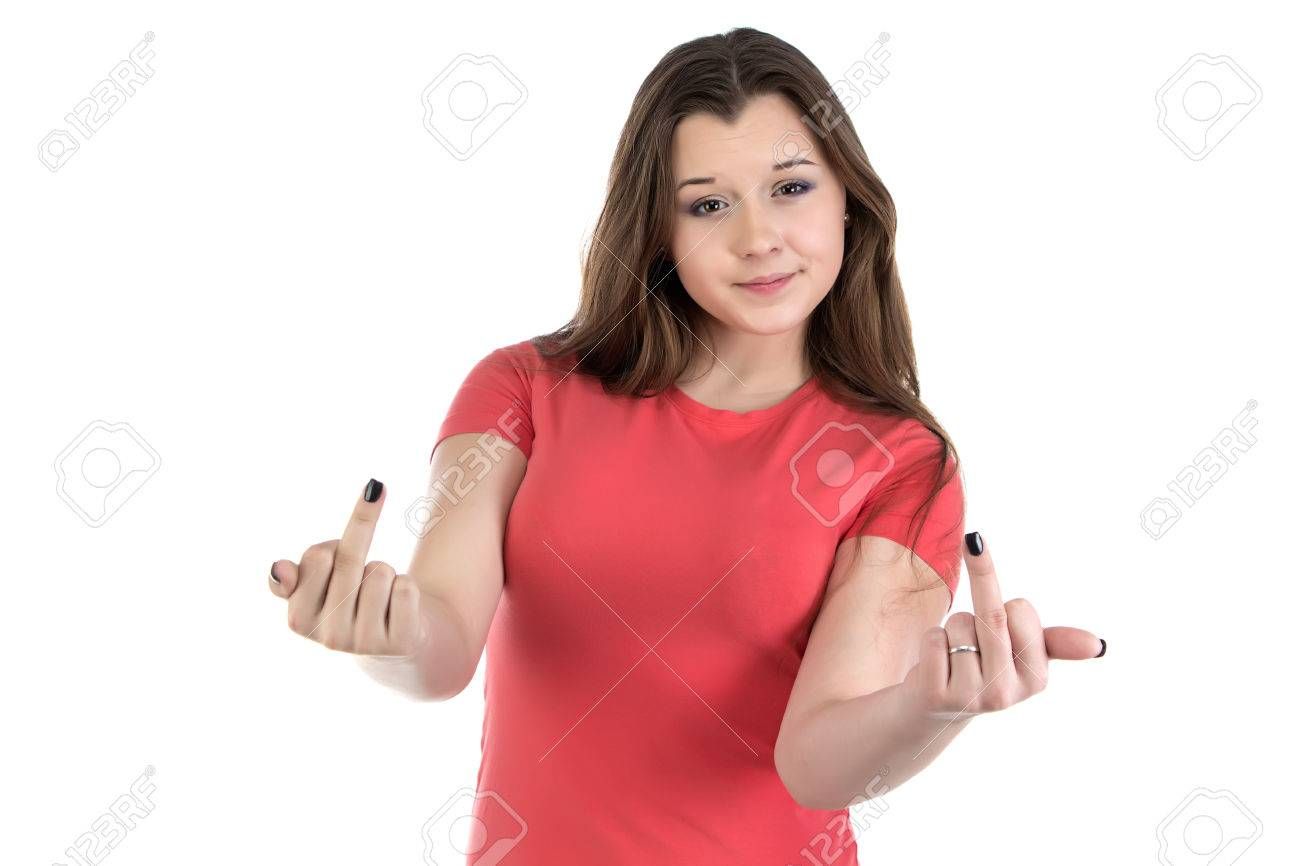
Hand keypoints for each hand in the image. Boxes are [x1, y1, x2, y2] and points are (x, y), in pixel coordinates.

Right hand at [268, 478, 428, 657]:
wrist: (391, 639)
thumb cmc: (348, 600)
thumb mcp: (314, 588)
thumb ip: (289, 578)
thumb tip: (278, 568)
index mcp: (300, 619)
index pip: (317, 556)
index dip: (334, 545)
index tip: (338, 550)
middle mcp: (330, 637)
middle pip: (349, 559)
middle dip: (361, 544)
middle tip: (364, 559)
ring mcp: (366, 643)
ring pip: (380, 572)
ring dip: (385, 573)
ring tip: (381, 596)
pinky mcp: (400, 642)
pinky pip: (405, 587)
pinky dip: (407, 586)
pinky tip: (398, 608)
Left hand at [901, 531, 1103, 722]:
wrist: (936, 708)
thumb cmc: (985, 666)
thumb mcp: (1024, 655)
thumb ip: (1058, 642)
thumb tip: (1098, 645)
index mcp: (1036, 678)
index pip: (1021, 609)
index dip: (1007, 605)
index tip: (1004, 622)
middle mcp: (1007, 692)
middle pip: (992, 613)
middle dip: (979, 595)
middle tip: (975, 591)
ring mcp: (971, 697)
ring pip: (958, 623)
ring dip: (952, 628)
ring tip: (956, 655)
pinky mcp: (937, 695)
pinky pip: (933, 637)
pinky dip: (932, 640)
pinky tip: (938, 665)